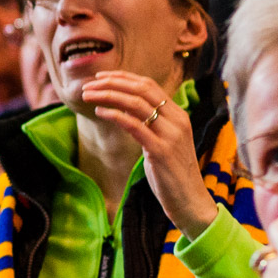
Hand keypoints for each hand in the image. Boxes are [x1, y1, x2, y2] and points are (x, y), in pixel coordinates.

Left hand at [82, 71, 216, 240]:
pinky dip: (115, 115)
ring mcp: (171, 135)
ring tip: (88, 95)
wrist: (190, 200)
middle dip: (112, 83)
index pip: (149, 85)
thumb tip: (123, 107)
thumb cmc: (171, 172)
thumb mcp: (162, 141)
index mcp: (178, 115)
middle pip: (142, 90)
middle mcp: (177, 120)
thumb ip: (149, 123)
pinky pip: (135, 126)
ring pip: (136, 104)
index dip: (123, 77)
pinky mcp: (161, 151)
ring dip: (108, 95)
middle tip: (88, 84)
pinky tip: (100, 112)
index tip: (100, 76)